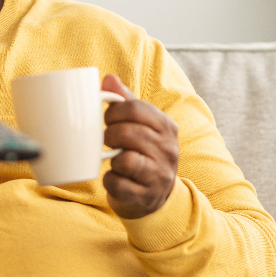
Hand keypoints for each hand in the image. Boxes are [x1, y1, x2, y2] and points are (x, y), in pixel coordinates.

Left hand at [101, 74, 178, 218]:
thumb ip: (126, 102)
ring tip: (113, 158)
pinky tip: (114, 177)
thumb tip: (109, 79)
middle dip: (109, 135)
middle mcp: (168, 150)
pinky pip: (118, 184)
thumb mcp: (141, 126)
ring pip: (125, 159)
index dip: (113, 111)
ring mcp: (159, 175)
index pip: (134, 108)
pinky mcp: (146, 196)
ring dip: (111, 158)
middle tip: (107, 140)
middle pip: (127, 132)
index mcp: (166, 127)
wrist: (156, 197)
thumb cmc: (142, 153)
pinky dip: (110, 180)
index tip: (108, 119)